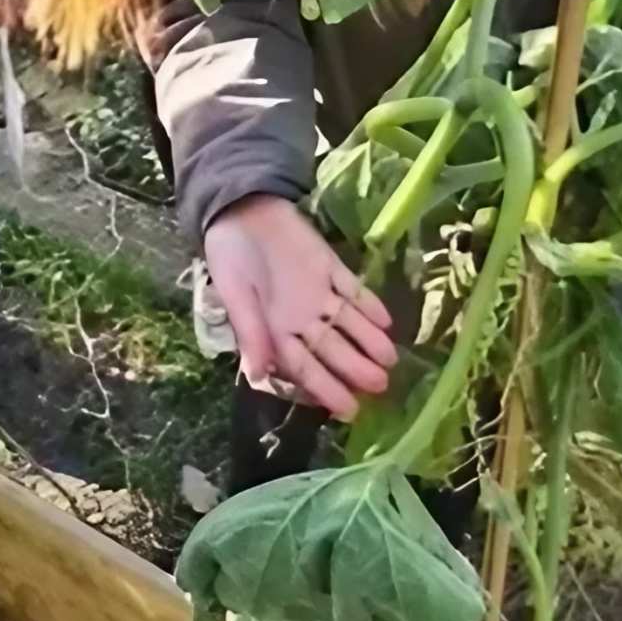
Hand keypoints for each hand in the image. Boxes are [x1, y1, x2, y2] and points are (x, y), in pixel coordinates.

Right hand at [203, 194, 396, 421]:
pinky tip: (386, 321)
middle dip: (356, 369)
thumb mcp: (235, 296)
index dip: (326, 389)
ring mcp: (318, 292)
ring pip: (348, 323)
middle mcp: (301, 318)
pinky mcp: (329, 266)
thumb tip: (258, 376)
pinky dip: (368, 304)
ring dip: (369, 341)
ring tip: (390, 359)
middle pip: (333, 349)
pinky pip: (352, 289)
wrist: (240, 209)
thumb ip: (251, 333)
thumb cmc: (231, 257)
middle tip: (381, 386)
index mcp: (274, 330)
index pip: (304, 367)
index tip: (348, 411)